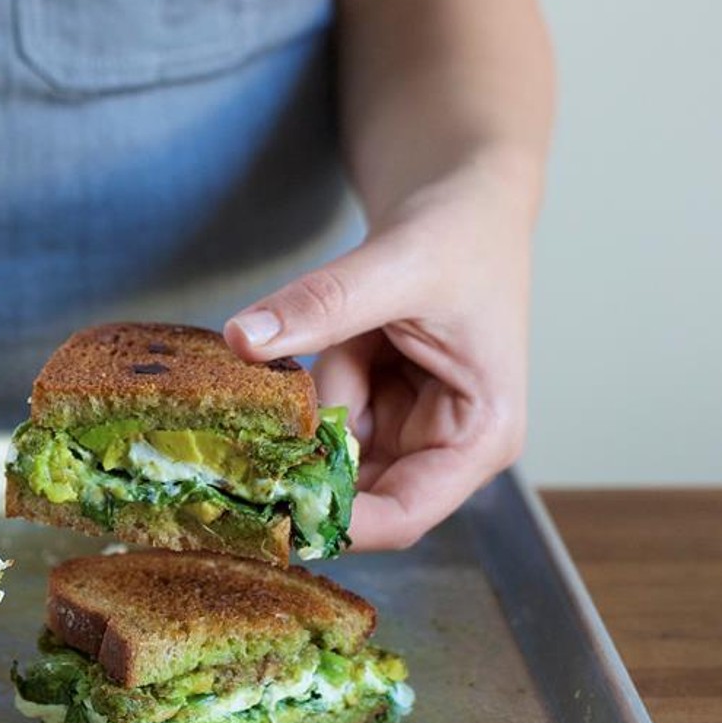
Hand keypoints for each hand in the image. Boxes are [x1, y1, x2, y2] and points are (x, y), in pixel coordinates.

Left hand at [224, 164, 531, 548]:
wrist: (461, 200)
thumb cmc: (460, 234)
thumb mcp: (395, 264)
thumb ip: (322, 305)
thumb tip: (243, 338)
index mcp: (480, 437)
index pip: (401, 517)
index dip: (332, 522)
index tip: (264, 504)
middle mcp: (444, 450)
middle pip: (353, 496)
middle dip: (299, 467)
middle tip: (241, 432)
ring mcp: (404, 433)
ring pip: (321, 457)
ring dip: (299, 414)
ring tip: (334, 343)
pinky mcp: (372, 412)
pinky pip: (313, 423)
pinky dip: (296, 396)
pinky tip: (317, 349)